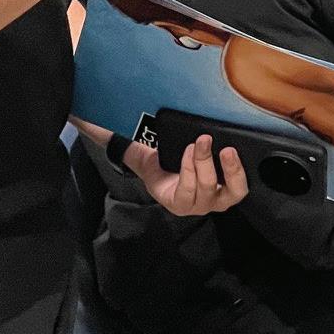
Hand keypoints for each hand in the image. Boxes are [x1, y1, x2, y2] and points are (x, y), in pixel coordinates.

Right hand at [123, 134, 249, 216]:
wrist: (179, 169)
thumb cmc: (162, 165)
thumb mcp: (143, 159)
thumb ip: (125, 148)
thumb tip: (93, 128)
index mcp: (174, 200)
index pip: (184, 193)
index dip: (189, 173)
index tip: (190, 147)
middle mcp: (197, 204)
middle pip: (205, 190)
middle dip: (205, 165)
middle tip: (204, 141)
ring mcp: (216, 199)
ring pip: (228, 193)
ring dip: (230, 171)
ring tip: (228, 150)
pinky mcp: (231, 190)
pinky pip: (239, 188)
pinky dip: (240, 173)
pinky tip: (236, 154)